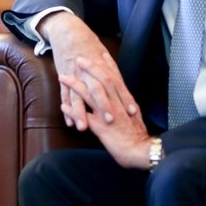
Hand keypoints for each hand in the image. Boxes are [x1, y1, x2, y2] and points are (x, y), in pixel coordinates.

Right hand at [39, 12, 136, 130]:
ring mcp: (74, 75)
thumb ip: (112, 72)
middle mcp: (88, 72)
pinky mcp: (64, 78)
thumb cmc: (88, 45)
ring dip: (80, 112)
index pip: (116, 84)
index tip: (132, 111)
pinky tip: (69, 123)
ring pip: (77, 95)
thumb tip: (123, 89)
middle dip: (103, 106)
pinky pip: (64, 96)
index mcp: (102, 66)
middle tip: (110, 121)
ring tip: (83, 127)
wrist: (68, 32)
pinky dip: (67, 110)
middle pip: (97, 90)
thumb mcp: (103, 56)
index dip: (124, 98)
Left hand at [59, 54, 151, 168]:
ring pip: (91, 95)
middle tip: (79, 58)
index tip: (101, 53)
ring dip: (75, 85)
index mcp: (125, 102)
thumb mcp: (134, 117)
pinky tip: (63, 106)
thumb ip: (125, 106)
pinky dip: (73, 111)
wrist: (142, 152)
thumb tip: (121, 100)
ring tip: (63, 77)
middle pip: (103, 81)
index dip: (109, 65)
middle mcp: (117, 105)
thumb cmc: (138, 137)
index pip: (116, 79)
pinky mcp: (102, 128)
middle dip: (90, 68)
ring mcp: (109, 115)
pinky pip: (84, 116)